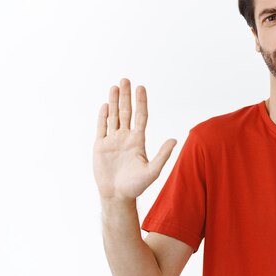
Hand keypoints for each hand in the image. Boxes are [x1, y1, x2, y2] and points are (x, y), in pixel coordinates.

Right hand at [93, 78, 176, 201]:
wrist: (117, 195)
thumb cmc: (136, 186)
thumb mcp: (152, 171)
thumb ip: (162, 155)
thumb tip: (175, 140)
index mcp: (138, 140)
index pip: (140, 116)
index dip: (141, 102)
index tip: (141, 87)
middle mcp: (125, 137)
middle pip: (126, 112)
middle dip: (125, 96)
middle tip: (125, 80)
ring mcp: (112, 141)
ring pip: (113, 116)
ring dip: (113, 101)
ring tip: (114, 86)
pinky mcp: (100, 146)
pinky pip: (101, 128)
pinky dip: (103, 117)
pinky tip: (105, 105)